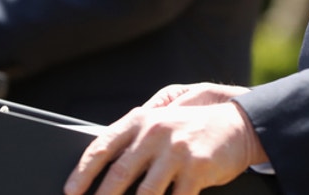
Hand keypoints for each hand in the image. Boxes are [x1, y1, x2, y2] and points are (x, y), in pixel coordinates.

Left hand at [63, 87, 266, 194]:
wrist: (238, 125)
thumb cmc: (193, 127)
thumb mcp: (161, 121)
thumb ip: (134, 138)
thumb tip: (103, 162)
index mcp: (141, 120)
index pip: (102, 146)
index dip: (82, 172)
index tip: (70, 190)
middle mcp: (155, 132)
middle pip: (119, 173)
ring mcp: (176, 152)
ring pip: (145, 192)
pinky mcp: (196, 169)